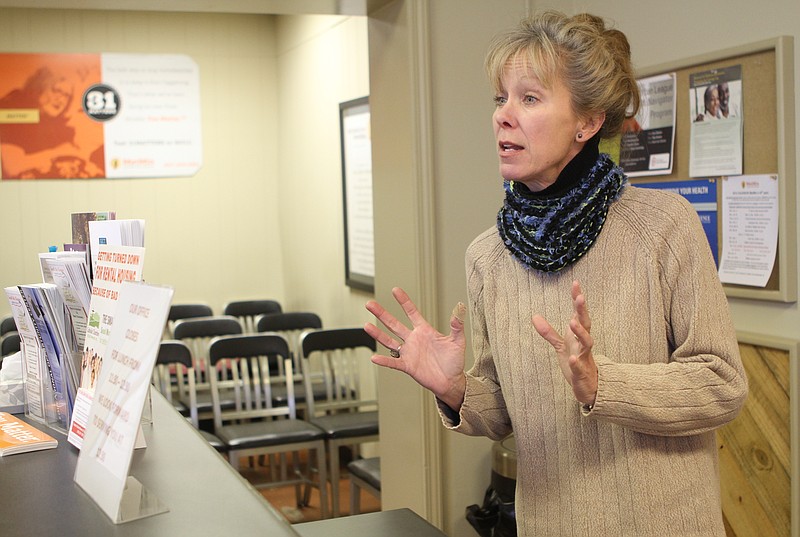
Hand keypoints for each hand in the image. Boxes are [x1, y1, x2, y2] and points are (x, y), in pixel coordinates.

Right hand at [364, 287, 466, 409]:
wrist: (451, 381)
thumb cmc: (454, 361)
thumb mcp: (458, 341)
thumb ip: (457, 325)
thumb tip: (460, 308)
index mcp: (425, 331)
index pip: (412, 312)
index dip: (403, 301)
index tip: (395, 290)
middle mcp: (413, 340)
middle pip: (394, 324)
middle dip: (382, 313)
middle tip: (369, 304)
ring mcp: (409, 352)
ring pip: (389, 341)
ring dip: (378, 334)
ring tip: (366, 325)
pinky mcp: (407, 366)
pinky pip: (393, 362)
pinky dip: (384, 360)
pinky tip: (375, 357)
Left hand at [532, 280, 597, 406]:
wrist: (589, 387)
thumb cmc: (577, 363)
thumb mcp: (561, 346)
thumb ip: (549, 332)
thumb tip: (534, 316)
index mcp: (578, 336)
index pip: (579, 314)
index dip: (577, 299)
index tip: (576, 283)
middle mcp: (583, 344)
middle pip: (585, 324)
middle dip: (582, 311)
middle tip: (580, 297)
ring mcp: (584, 358)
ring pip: (586, 343)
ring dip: (580, 332)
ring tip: (572, 322)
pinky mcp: (582, 373)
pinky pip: (579, 366)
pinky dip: (576, 362)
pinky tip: (571, 358)